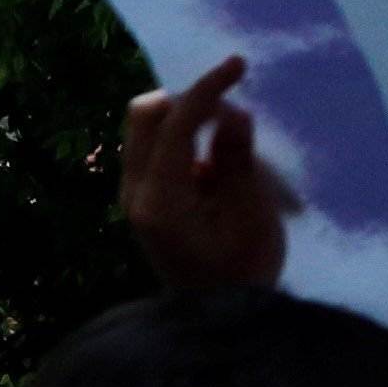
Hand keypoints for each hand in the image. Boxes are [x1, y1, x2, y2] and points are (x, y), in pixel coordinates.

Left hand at [121, 57, 287, 293]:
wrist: (216, 321)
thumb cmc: (244, 271)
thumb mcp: (252, 214)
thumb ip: (238, 159)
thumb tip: (231, 113)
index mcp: (160, 197)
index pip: (176, 123)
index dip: (207, 88)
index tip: (239, 64)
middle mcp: (135, 192)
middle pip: (146, 117)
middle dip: (188, 100)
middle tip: (232, 111)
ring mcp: (134, 198)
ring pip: (147, 131)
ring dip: (186, 122)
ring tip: (229, 148)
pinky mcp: (143, 203)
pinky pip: (155, 152)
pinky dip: (184, 143)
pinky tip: (217, 170)